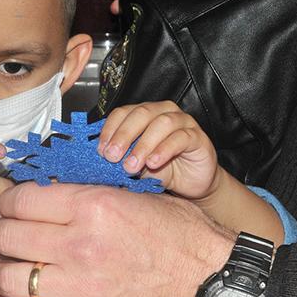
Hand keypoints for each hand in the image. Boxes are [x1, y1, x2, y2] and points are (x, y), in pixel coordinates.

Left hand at [0, 182, 234, 296]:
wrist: (209, 282)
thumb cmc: (180, 237)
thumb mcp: (136, 196)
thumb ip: (89, 195)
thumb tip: (50, 193)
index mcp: (92, 205)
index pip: (19, 200)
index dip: (6, 205)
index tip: (8, 212)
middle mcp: (80, 244)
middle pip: (4, 237)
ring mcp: (79, 286)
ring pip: (5, 280)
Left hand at [97, 101, 219, 198]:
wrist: (192, 184)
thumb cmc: (164, 170)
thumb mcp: (136, 165)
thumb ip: (121, 158)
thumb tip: (99, 160)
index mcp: (145, 114)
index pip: (123, 112)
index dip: (110, 130)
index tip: (101, 151)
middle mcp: (164, 112)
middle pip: (141, 114)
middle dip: (124, 135)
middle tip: (113, 157)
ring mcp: (183, 122)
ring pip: (161, 123)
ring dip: (143, 145)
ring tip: (132, 165)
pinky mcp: (197, 136)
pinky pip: (181, 138)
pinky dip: (164, 150)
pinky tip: (154, 162)